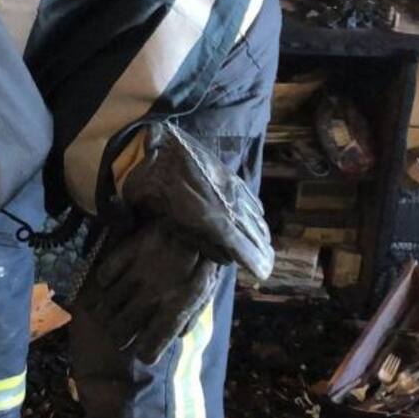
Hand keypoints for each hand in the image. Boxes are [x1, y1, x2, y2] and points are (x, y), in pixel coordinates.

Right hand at [84, 218, 221, 364]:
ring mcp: (138, 273)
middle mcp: (154, 295)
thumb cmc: (205, 260)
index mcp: (177, 307)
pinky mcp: (128, 251)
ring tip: (105, 314)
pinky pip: (104, 275)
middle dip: (119, 338)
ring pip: (108, 306)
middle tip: (119, 336)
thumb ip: (190, 317)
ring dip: (105, 314)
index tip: (142, 352)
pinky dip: (103, 282)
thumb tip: (175, 337)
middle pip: (121, 331)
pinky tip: (109, 283)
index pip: (151, 346)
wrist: (200, 219)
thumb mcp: (206, 292)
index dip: (145, 353)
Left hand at [121, 122, 273, 282]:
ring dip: (259, 232)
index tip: (262, 273)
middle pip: (251, 230)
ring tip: (266, 249)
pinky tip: (258, 219)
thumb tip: (223, 257)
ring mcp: (230, 187)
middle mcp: (225, 201)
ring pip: (252, 214)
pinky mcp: (229, 175)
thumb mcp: (163, 219)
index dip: (251, 259)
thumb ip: (193, 239)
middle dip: (260, 250)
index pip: (238, 242)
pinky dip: (255, 212)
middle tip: (267, 267)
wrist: (159, 144)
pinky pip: (248, 197)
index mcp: (207, 215)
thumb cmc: (151, 186)